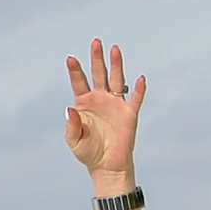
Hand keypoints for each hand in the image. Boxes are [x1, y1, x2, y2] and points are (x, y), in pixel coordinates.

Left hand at [64, 40, 145, 192]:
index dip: (75, 70)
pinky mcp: (129, 114)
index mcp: (84, 103)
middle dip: (97, 58)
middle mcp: (100, 99)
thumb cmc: (88, 152)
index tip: (70, 58)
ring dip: (116, 65)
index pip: (79, 82)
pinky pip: (135, 99)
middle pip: (99, 74)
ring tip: (115, 49)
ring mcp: (115, 104)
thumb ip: (72, 126)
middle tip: (96, 42)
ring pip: (116, 80)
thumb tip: (71, 109)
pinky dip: (139, 89)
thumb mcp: (75, 141)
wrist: (107, 167)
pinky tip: (140, 79)